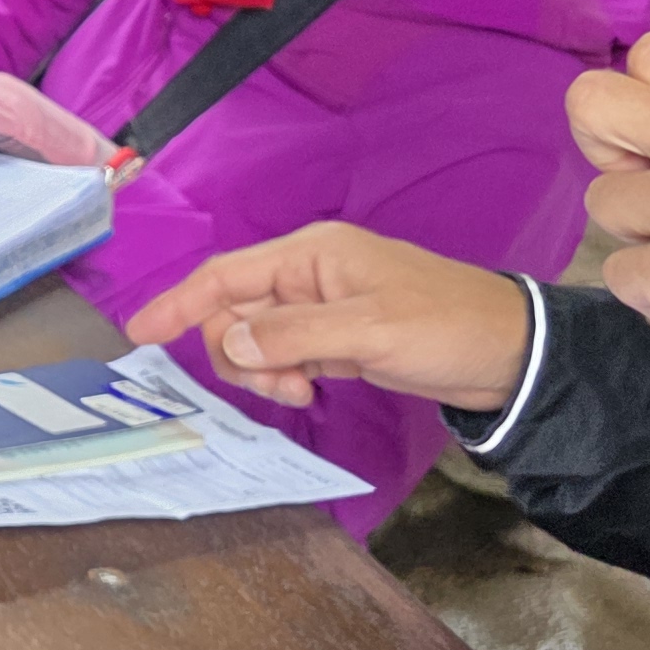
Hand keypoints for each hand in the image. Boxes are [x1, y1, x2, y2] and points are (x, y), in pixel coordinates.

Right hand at [122, 221, 531, 414]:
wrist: (510, 353)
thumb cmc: (445, 326)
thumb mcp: (368, 332)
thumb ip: (292, 336)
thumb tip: (227, 342)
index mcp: (311, 256)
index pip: (225, 277)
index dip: (178, 304)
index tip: (139, 334)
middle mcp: (308, 276)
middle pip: (234, 313)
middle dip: (238, 354)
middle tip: (279, 388)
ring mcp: (321, 308)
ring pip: (256, 340)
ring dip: (264, 371)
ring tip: (303, 393)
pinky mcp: (337, 338)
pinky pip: (284, 356)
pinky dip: (285, 377)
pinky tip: (312, 392)